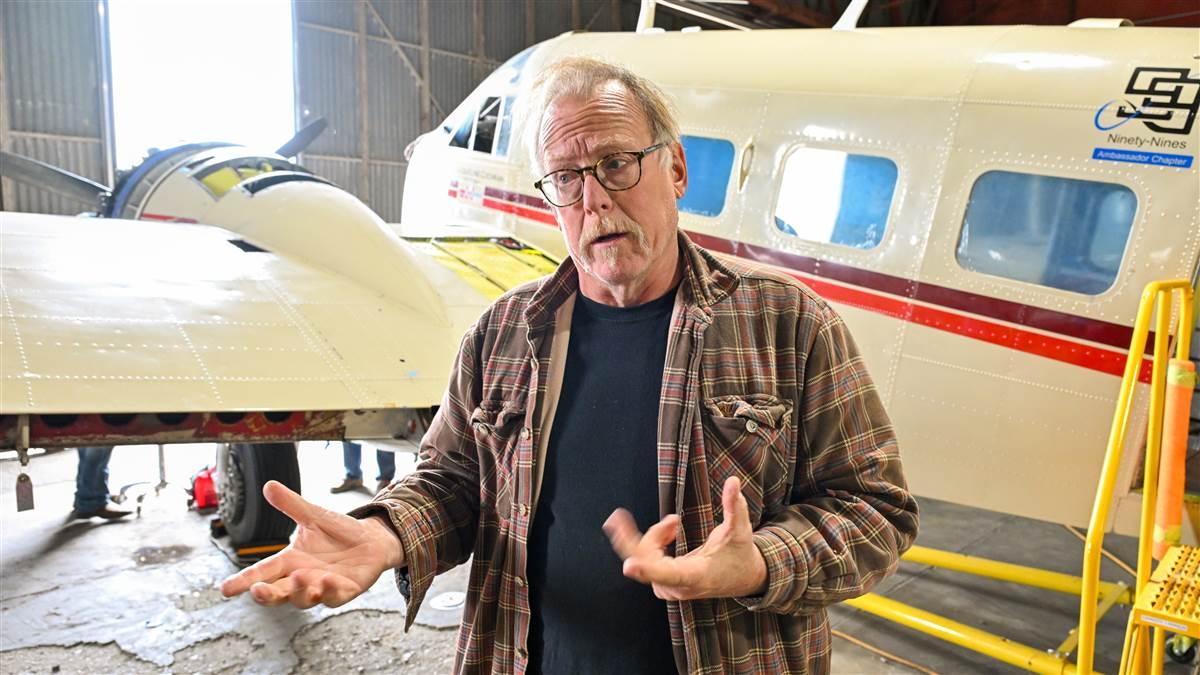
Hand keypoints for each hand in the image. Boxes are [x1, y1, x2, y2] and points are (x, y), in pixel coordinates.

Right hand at [220, 480, 403, 607]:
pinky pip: (334, 597)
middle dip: (266, 595)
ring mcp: (322, 588)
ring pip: (303, 599)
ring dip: (299, 591)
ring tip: (299, 577)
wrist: (371, 540)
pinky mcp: (344, 591)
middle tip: (257, 591)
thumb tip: (268, 485)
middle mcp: (302, 578)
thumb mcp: (313, 516)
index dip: (243, 581)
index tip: (224, 589)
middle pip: (278, 593)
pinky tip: (327, 580)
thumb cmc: (338, 532)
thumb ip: (291, 505)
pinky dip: (329, 591)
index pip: (262, 572)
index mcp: (290, 561)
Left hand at [603, 476, 767, 600]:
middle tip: (619, 516)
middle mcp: (678, 586)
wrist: (744, 580)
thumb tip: (733, 480)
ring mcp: (669, 587)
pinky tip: (669, 531)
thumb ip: (735, 507)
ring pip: (643, 559)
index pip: (670, 573)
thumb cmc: (740, 556)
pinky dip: (654, 542)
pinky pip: (646, 562)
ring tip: (674, 523)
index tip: (629, 565)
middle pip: (645, 561)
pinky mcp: (664, 584)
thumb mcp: (740, 531)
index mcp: (696, 575)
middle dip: (641, 535)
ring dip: (655, 536)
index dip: (648, 569)